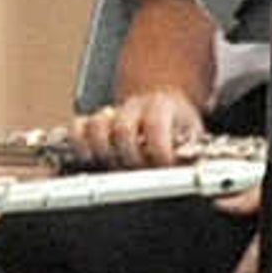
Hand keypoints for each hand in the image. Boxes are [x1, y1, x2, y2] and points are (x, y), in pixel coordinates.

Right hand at [69, 90, 206, 169]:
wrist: (163, 101)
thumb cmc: (177, 124)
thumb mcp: (194, 132)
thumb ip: (191, 150)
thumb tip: (191, 171)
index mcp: (161, 106)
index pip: (156, 124)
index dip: (159, 149)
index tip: (164, 165)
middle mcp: (134, 107)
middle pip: (122, 129)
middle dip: (130, 156)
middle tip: (138, 169)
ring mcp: (112, 112)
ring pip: (96, 126)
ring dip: (102, 150)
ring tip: (113, 164)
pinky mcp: (95, 120)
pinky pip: (77, 127)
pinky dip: (78, 143)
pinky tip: (90, 157)